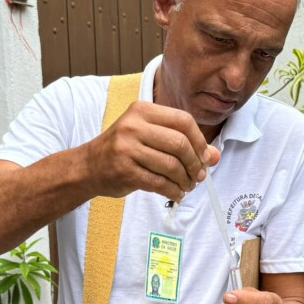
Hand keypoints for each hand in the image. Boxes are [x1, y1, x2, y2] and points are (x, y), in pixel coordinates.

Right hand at [84, 101, 220, 201]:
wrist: (88, 166)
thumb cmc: (124, 150)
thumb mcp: (150, 137)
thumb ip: (183, 143)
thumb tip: (214, 156)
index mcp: (142, 110)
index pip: (183, 121)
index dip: (200, 141)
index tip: (205, 157)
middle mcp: (133, 126)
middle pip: (180, 144)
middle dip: (195, 164)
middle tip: (199, 176)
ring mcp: (127, 148)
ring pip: (171, 165)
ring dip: (185, 180)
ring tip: (187, 186)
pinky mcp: (124, 171)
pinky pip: (159, 183)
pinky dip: (173, 191)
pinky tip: (176, 193)